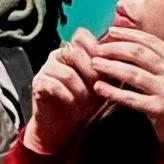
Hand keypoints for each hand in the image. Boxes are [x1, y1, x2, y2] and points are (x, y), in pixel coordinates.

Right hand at [23, 27, 102, 154]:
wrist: (63, 127)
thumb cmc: (83, 103)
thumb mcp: (101, 84)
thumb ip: (109, 68)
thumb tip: (124, 54)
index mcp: (73, 51)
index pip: (82, 36)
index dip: (95, 48)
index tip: (105, 65)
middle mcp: (58, 55)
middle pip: (75, 53)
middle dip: (90, 73)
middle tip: (97, 88)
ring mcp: (46, 68)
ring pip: (66, 72)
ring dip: (79, 88)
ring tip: (85, 100)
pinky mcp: (38, 83)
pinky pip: (52, 84)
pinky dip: (66, 95)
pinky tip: (71, 103)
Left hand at [90, 28, 163, 147]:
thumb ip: (159, 65)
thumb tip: (131, 48)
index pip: (151, 41)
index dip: (130, 34)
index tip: (111, 31)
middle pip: (139, 53)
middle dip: (115, 48)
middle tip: (97, 48)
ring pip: (133, 73)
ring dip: (110, 66)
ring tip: (94, 64)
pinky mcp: (159, 109)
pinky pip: (131, 98)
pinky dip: (113, 92)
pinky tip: (99, 87)